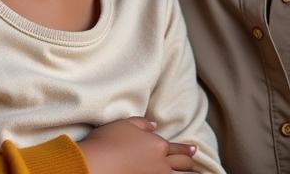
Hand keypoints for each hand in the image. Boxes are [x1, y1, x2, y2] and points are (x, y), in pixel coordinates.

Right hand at [79, 118, 199, 172]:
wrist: (94, 163)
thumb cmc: (107, 141)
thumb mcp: (124, 124)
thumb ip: (141, 124)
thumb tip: (153, 125)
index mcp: (156, 145)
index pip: (176, 148)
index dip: (186, 150)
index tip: (194, 151)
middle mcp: (160, 164)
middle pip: (181, 165)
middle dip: (189, 164)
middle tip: (195, 165)